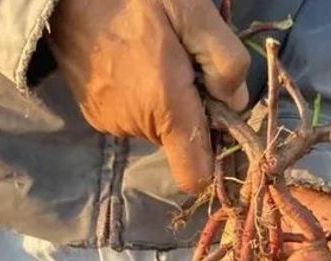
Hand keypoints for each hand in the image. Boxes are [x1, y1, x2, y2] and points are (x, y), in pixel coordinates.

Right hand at [48, 0, 249, 192]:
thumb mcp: (193, 12)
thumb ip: (225, 61)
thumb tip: (237, 102)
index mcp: (164, 107)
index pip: (196, 175)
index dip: (213, 153)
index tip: (216, 115)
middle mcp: (135, 126)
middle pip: (180, 142)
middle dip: (190, 109)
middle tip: (181, 62)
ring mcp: (110, 122)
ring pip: (156, 127)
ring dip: (164, 101)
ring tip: (151, 56)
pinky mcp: (93, 114)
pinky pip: (132, 116)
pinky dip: (139, 96)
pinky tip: (130, 61)